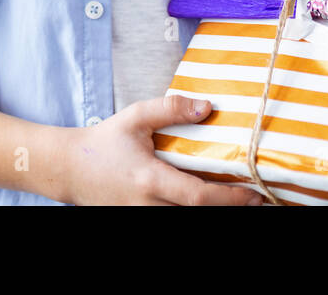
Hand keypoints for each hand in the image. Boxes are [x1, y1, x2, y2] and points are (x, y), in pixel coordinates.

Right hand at [61, 94, 264, 204]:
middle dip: (229, 209)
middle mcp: (146, 206)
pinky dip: (190, 211)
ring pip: (184, 221)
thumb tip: (208, 107)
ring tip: (237, 199)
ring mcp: (140, 218)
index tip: (255, 194)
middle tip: (257, 198)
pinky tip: (208, 201)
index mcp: (149, 180)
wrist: (69, 169)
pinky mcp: (137, 221)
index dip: (231, 199)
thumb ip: (171, 109)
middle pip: (197, 216)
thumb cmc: (104, 141)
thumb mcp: (135, 117)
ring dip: (211, 211)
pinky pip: (169, 219)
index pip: (198, 197)